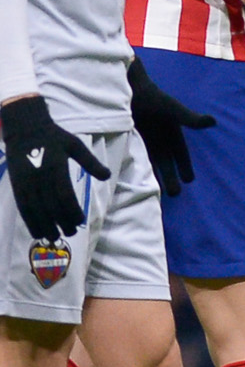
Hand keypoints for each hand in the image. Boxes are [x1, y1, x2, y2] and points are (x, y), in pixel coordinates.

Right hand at [0, 93, 110, 240]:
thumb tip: (107, 176)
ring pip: (35, 210)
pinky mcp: (16, 185)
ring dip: (44, 226)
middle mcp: (40, 177)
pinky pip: (23, 207)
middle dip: (61, 222)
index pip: (64, 196)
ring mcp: (26, 182)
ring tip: (54, 238)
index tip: (80, 221)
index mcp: (56, 167)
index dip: (72, 211)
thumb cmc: (54, 137)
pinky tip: (36, 231)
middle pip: (51, 206)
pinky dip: (29, 221)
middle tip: (70, 233)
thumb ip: (91, 162)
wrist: (25, 128)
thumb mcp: (76, 145)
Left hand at [127, 55, 213, 196]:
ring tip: (154, 192)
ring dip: (153, 175)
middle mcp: (159, 138)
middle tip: (174, 194)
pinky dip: (134, 167)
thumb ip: (190, 118)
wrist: (128, 87)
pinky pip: (134, 156)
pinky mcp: (128, 138)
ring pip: (150, 162)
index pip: (180, 153)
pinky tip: (132, 178)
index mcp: (172, 132)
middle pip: (166, 162)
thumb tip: (212, 122)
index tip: (190, 180)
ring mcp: (143, 138)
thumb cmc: (152, 97)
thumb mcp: (172, 109)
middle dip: (170, 177)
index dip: (185, 166)